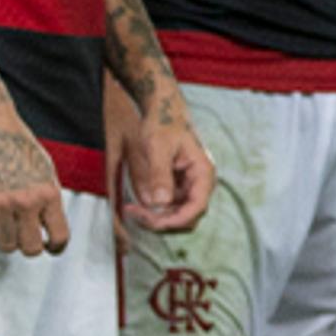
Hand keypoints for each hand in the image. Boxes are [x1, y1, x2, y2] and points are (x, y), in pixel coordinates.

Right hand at [0, 96, 69, 257]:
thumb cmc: (17, 144)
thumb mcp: (45, 170)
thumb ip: (47, 199)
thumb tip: (46, 226)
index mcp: (48, 193)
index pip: (59, 236)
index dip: (56, 247)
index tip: (50, 247)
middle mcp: (25, 201)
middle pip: (31, 249)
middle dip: (28, 247)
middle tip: (24, 238)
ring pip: (6, 246)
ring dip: (5, 240)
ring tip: (4, 226)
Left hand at [113, 90, 215, 234]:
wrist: (161, 114)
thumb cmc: (162, 125)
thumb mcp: (157, 147)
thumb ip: (159, 174)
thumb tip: (160, 202)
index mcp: (203, 174)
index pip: (197, 207)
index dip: (176, 219)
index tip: (153, 220)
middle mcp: (200, 184)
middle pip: (187, 217)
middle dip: (163, 221)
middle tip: (135, 214)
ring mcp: (188, 188)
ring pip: (176, 216)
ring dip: (156, 219)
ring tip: (132, 210)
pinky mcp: (177, 189)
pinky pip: (168, 209)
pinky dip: (152, 212)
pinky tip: (134, 206)